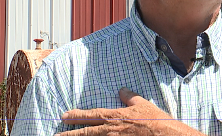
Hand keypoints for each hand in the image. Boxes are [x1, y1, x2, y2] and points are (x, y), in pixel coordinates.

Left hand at [55, 87, 203, 135]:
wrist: (166, 135)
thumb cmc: (156, 121)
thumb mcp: (143, 105)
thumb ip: (130, 97)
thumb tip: (121, 90)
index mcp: (116, 117)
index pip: (92, 115)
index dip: (77, 116)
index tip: (64, 116)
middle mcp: (111, 130)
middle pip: (86, 133)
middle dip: (70, 134)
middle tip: (56, 135)